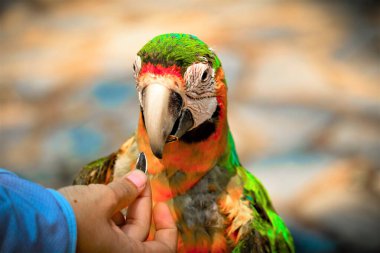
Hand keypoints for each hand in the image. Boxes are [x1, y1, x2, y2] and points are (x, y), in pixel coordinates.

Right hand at [59, 170, 176, 252]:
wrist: (32, 226)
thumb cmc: (70, 219)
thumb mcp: (103, 200)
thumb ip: (127, 190)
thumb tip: (141, 178)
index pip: (162, 248)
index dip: (168, 226)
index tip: (162, 205)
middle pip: (140, 231)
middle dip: (141, 202)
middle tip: (139, 180)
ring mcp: (100, 250)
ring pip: (123, 230)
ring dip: (125, 206)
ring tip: (119, 185)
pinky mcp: (88, 244)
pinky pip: (107, 230)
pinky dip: (110, 212)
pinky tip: (103, 196)